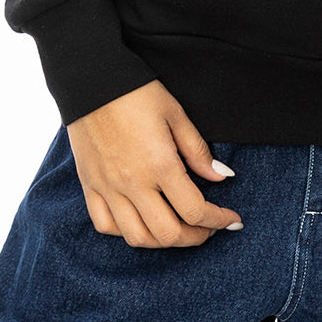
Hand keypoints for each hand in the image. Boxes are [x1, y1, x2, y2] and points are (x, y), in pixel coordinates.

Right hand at [66, 79, 242, 247]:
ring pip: (137, 237)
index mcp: (159, 165)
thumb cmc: (137, 92)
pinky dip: (126, 232)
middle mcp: (132, 184)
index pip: (195, 210)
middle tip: (209, 228)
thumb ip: (197, 151)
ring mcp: (107, 188)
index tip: (232, 219)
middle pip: (168, 234)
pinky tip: (142, 222)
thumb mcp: (176, 114)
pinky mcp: (89, 186)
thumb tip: (222, 177)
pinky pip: (106, 225)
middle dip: (195, 237)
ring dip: (163, 241)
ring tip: (179, 229)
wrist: (91, 79)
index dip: (218, 220)